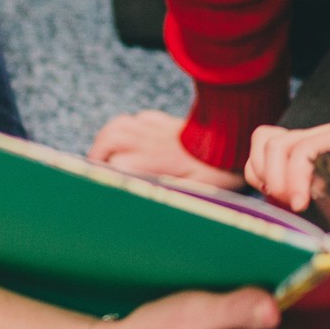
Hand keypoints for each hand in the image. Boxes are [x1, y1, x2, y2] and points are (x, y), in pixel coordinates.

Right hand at [88, 109, 245, 189]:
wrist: (234, 143)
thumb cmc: (215, 174)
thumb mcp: (191, 195)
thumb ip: (163, 197)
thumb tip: (142, 209)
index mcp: (153, 161)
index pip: (115, 164)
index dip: (106, 175)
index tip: (101, 187)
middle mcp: (149, 141)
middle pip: (109, 139)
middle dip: (97, 154)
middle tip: (95, 171)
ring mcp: (154, 127)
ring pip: (118, 125)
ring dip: (106, 139)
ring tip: (104, 156)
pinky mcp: (162, 121)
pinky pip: (137, 119)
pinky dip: (127, 129)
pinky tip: (130, 141)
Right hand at [246, 118, 329, 212]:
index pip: (303, 149)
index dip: (295, 176)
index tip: (300, 205)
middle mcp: (317, 135)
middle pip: (274, 145)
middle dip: (273, 179)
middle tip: (293, 208)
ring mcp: (306, 141)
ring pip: (265, 146)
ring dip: (262, 175)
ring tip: (281, 202)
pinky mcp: (299, 153)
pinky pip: (266, 153)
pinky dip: (261, 173)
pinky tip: (278, 196)